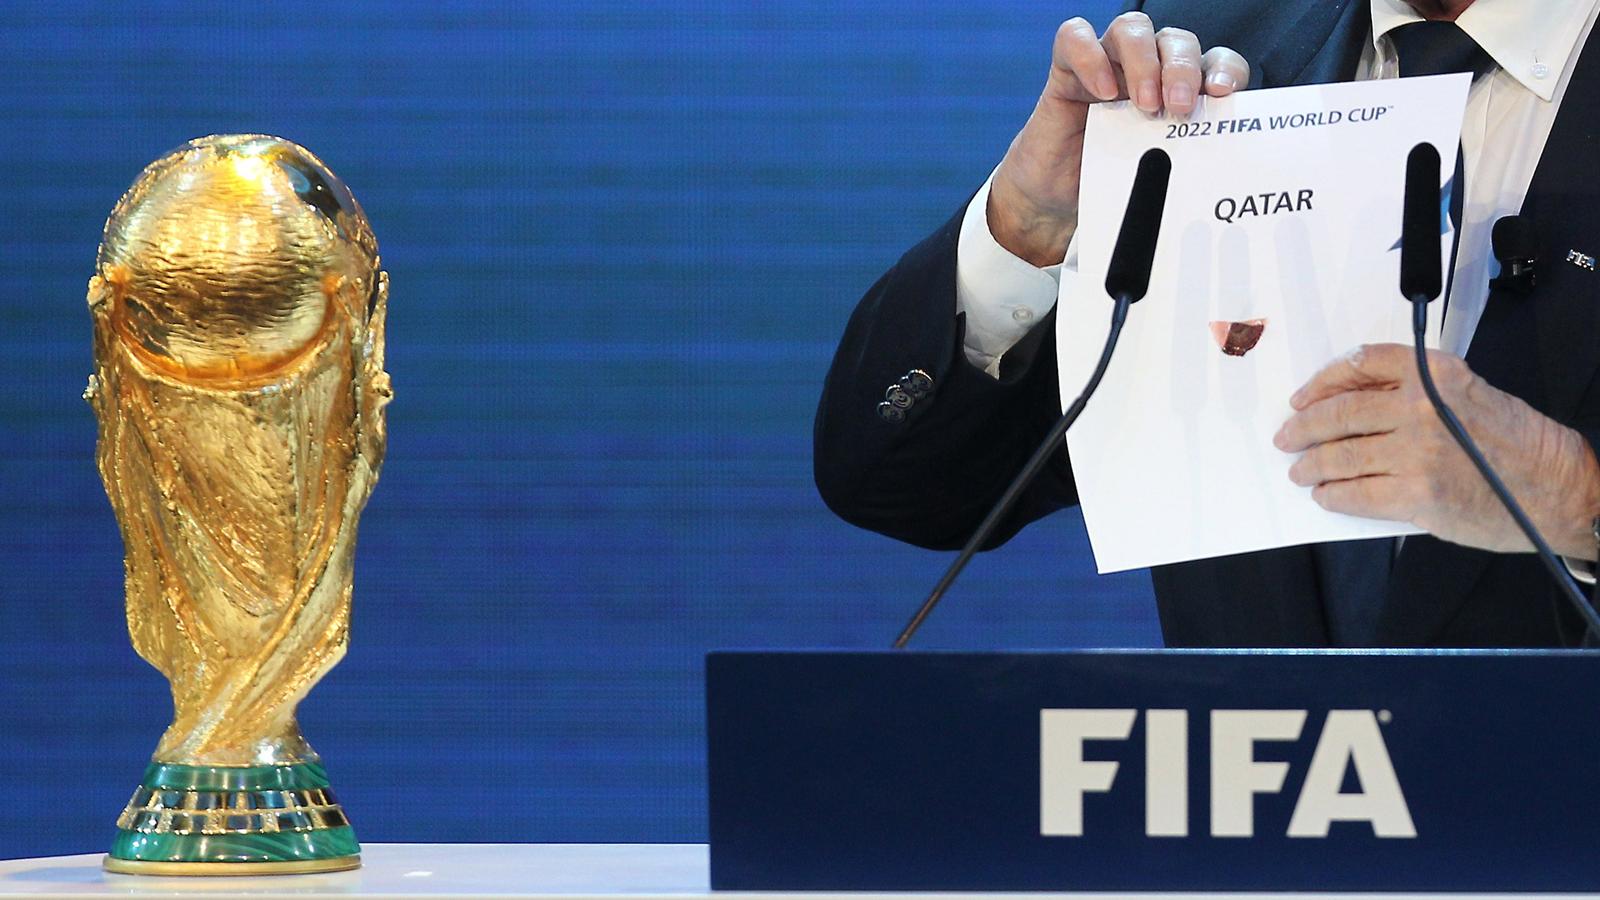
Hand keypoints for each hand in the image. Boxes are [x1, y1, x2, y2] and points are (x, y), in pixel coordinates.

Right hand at [988, 13, 1250, 266]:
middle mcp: (1148, 69)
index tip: (1222, 93)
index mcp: (1179, 89)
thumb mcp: (1158, 173)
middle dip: (1182, 69)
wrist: (1058, 199)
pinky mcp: (1067, 69)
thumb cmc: (1112, 182)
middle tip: (1180, 108)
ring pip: (1132, 28)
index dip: (1225, 68)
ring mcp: (1107, 64)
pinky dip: (1090, 57)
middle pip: (1176, 40)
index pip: (1215, 60)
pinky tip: (1102, 92)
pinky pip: (1075, 37)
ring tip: (1144, 104)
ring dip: (1144, 61)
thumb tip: (1216, 160)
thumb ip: (1185, 155)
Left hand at [1273, 343, 1599, 557]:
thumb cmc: (1515, 441)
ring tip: (1300, 470)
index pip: (1360, 365)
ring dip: (1312, 465)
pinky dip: (1334, 494)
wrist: (1556, 487)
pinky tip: (1326, 494)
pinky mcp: (1417, 495)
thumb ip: (1413, 391)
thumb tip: (1349, 402)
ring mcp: (1417, 453)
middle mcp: (1421, 407)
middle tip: (1287, 438)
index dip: (1321, 383)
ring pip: (1341, 455)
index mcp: (1433, 372)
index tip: (1301, 398)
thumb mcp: (1466, 392)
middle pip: (1340, 413)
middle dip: (1304, 428)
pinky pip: (1357, 493)